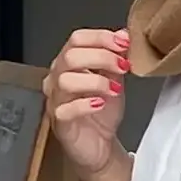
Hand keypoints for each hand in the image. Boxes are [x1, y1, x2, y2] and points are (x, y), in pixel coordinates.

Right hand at [43, 27, 131, 180]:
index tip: (124, 43)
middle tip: (123, 66)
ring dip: (95, 81)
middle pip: (70, 56)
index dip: (101, 37)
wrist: (100, 146)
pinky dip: (85, 104)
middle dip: (102, 57)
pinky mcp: (59, 122)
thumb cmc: (102, 113)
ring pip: (65, 80)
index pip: (77, 39)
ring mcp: (56, 100)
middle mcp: (57, 79)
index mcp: (69, 64)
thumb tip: (124, 34)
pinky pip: (65, 109)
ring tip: (115, 89)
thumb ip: (116, 58)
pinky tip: (100, 104)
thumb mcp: (115, 80)